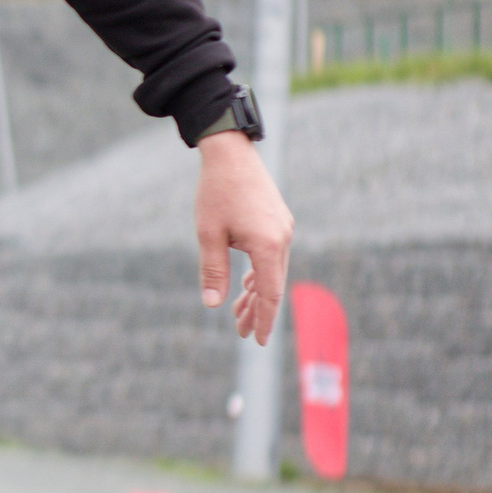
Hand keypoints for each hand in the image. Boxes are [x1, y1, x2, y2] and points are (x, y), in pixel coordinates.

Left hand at [195, 131, 292, 344]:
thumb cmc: (216, 191)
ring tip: (238, 313)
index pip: (270, 293)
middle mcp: (282, 238)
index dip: (265, 319)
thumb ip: (213, 271)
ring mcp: (283, 229)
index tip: (258, 340)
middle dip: (258, 311)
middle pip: (273, 285)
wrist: (230, 152)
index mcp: (269, 245)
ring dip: (257, 293)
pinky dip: (260, 273)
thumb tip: (212, 304)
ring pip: (273, 271)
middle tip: (242, 333)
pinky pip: (272, 256)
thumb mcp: (208, 235)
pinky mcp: (278, 221)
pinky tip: (246, 286)